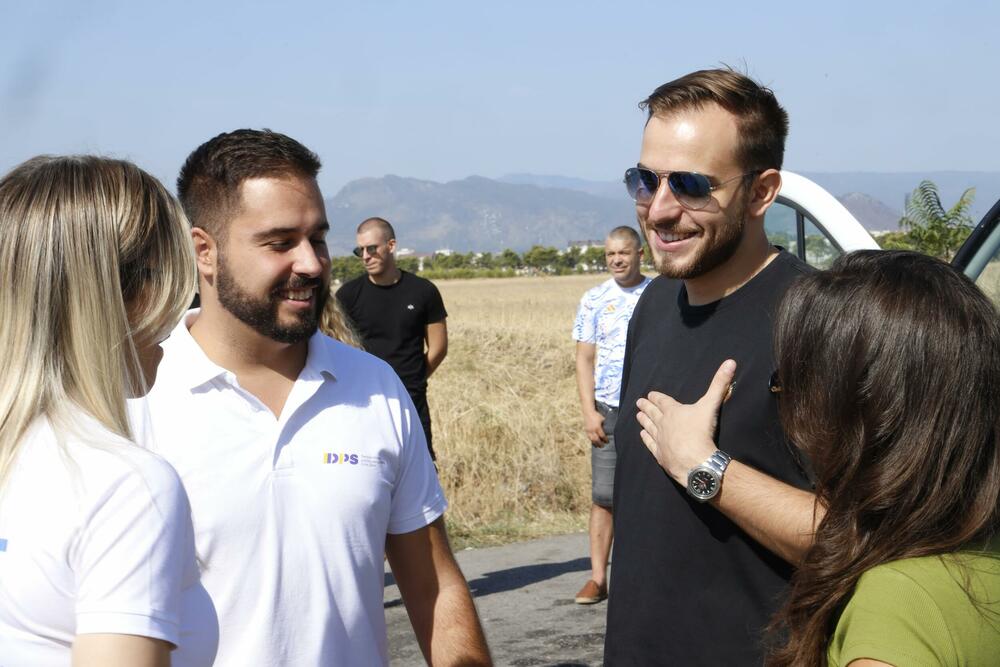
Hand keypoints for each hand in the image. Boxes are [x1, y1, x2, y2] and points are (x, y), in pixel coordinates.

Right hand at [583, 409, 607, 445]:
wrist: (588, 412)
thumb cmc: (597, 415)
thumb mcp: (603, 419)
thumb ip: (605, 425)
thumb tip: (610, 429)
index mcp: (598, 427)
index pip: (602, 436)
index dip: (605, 439)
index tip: (607, 442)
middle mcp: (593, 430)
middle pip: (596, 439)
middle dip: (600, 443)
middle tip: (603, 446)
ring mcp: (589, 430)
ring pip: (592, 439)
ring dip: (595, 443)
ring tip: (598, 446)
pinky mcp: (586, 430)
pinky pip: (589, 437)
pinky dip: (592, 440)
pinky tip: (594, 442)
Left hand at [635, 359, 735, 484]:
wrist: (695, 461)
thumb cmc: (701, 432)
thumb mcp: (711, 404)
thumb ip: (719, 384)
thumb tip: (730, 362)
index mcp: (673, 411)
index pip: (662, 401)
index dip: (656, 397)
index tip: (650, 394)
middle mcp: (663, 424)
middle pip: (652, 413)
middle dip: (646, 406)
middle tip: (638, 402)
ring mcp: (660, 439)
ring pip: (648, 427)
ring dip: (643, 421)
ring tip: (638, 416)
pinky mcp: (660, 454)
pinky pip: (650, 444)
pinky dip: (645, 438)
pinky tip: (642, 435)